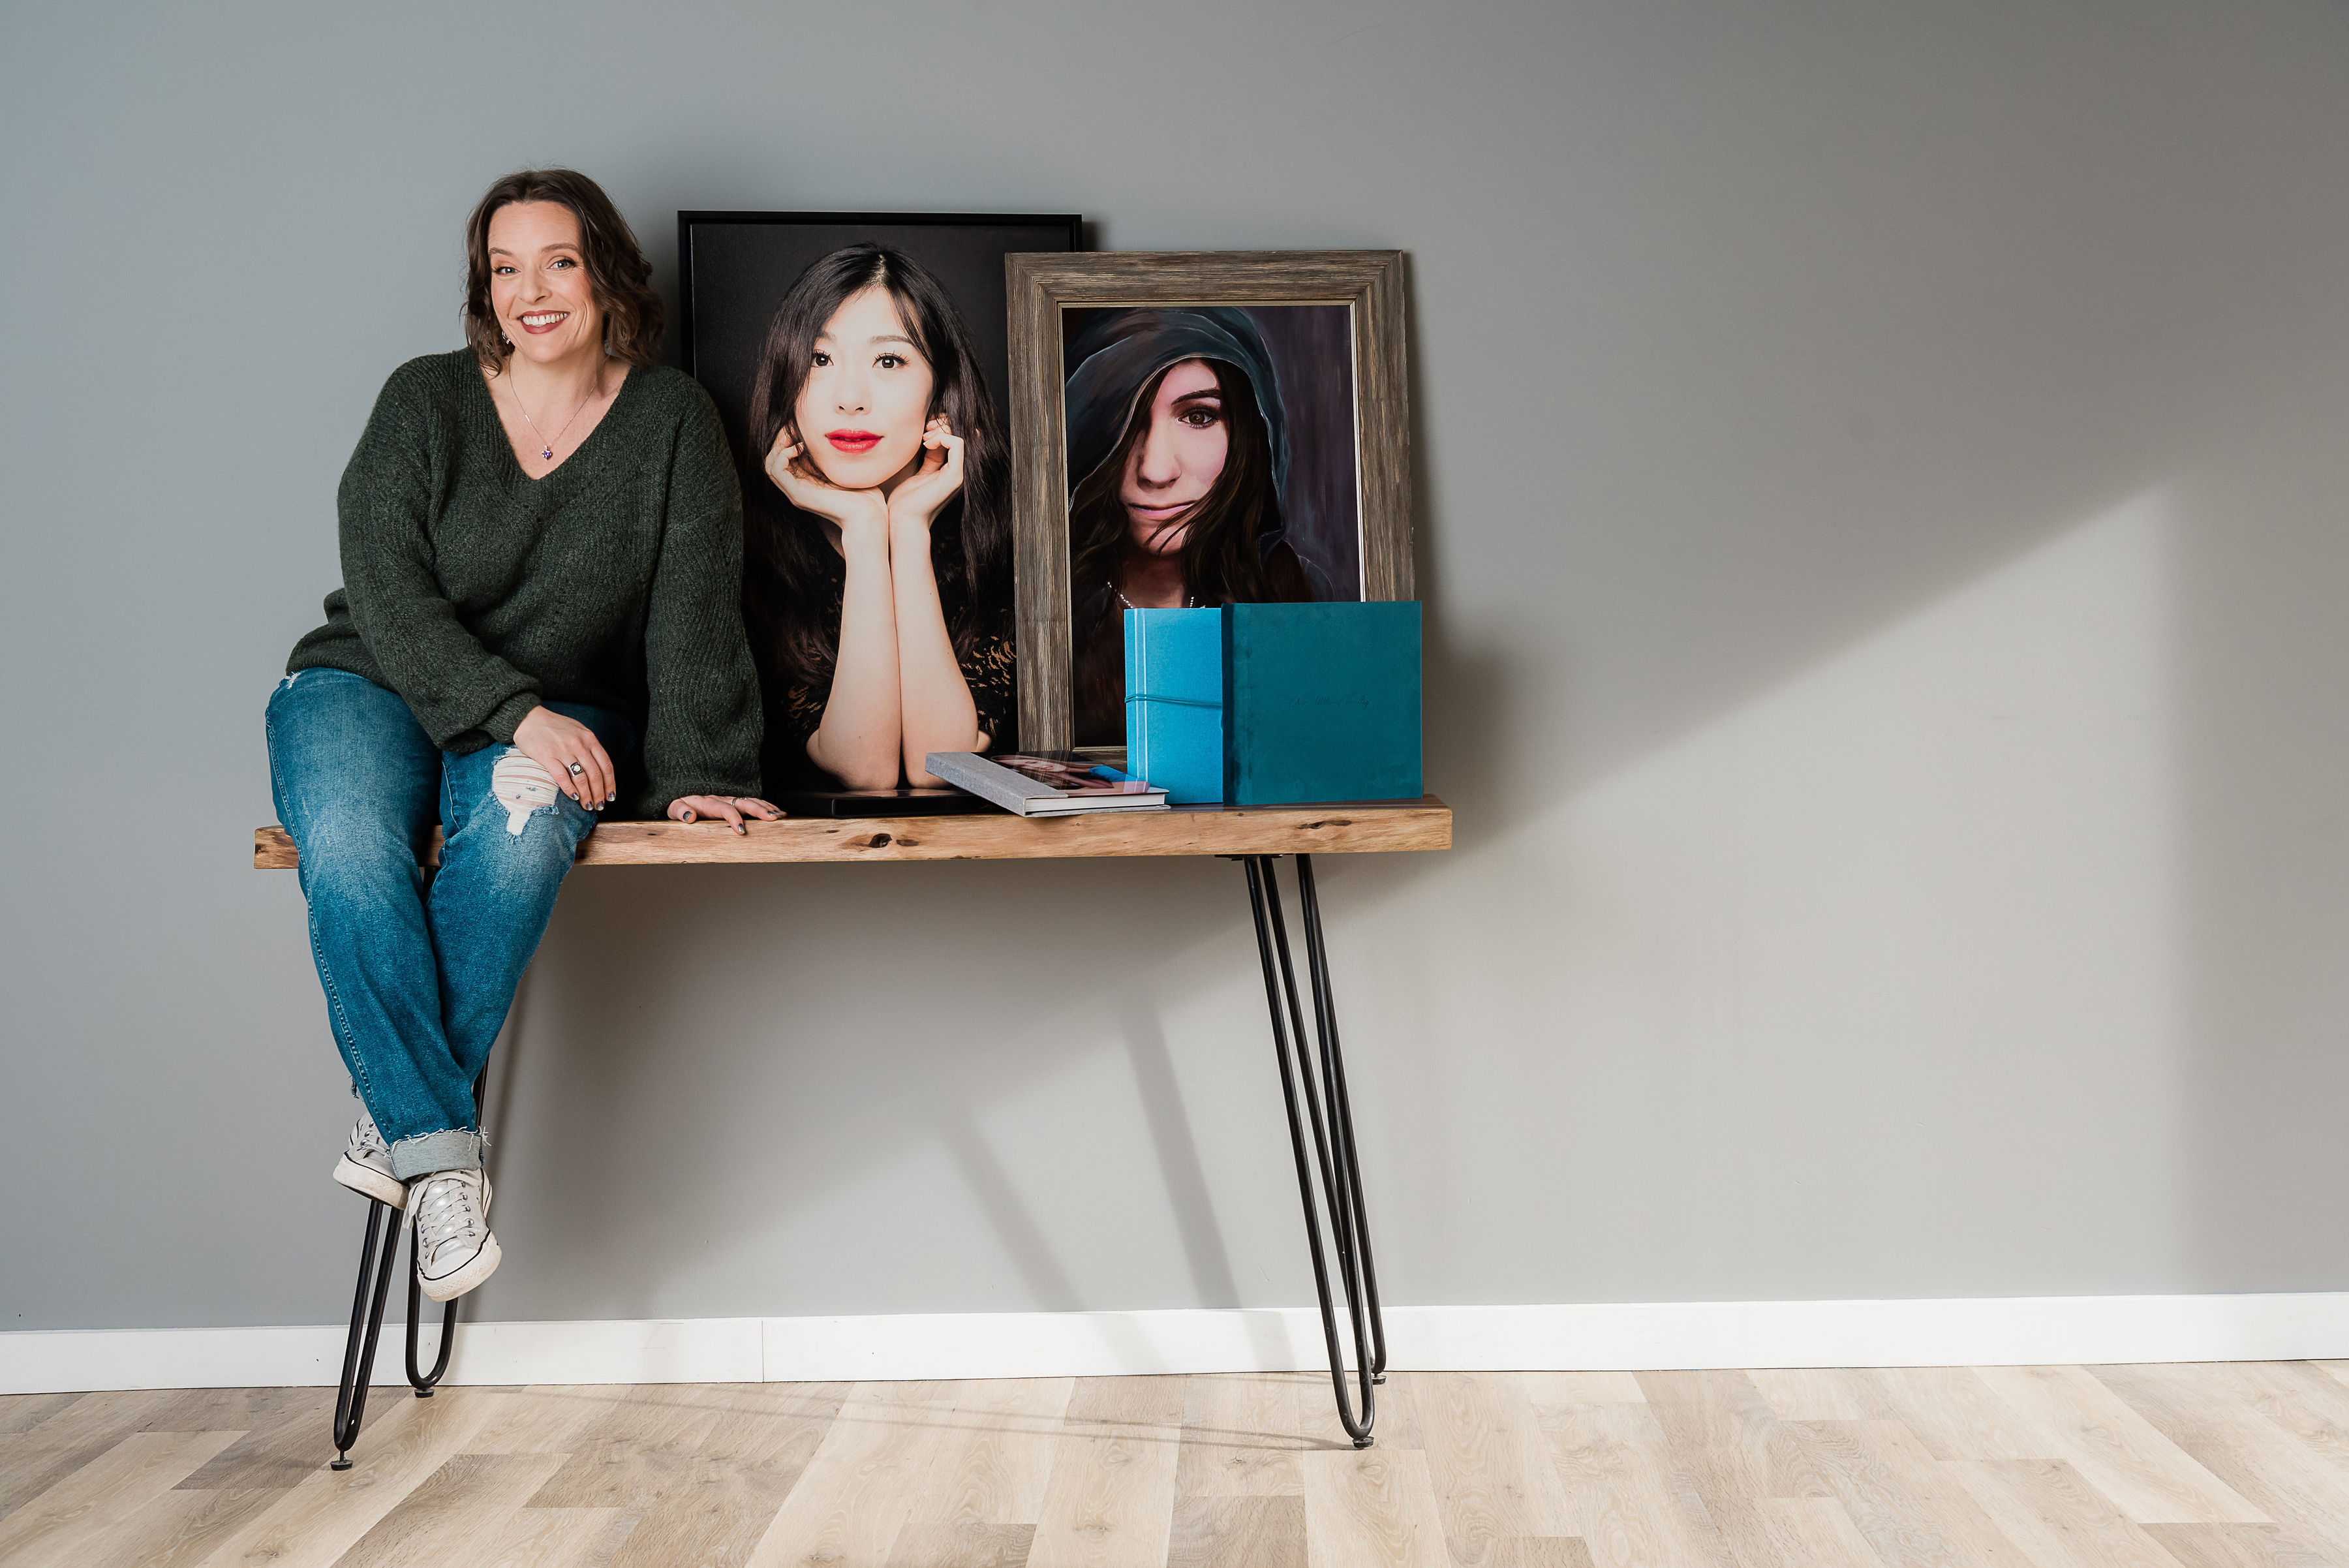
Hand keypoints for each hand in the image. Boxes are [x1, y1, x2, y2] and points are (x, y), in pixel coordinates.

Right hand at [513, 706, 615, 807]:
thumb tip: (599, 766)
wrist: (528, 718)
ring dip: (586, 795)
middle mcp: (579, 745)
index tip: (611, 795)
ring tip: (588, 806)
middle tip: (600, 805)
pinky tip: (574, 797)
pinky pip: (562, 777)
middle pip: (595, 775)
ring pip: (581, 779)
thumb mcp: (578, 730)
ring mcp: (564, 751)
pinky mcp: (547, 756)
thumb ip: (589, 745)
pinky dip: (570, 789)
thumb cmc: (554, 725)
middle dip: (599, 793)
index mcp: (589, 738)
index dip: (610, 783)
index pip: (606, 765)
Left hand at [667, 795, 781, 834]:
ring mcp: (731, 799)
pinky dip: (767, 806)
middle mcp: (723, 799)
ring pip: (752, 801)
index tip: (741, 830)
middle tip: (772, 819)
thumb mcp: (674, 807)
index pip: (725, 809)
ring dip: (766, 807)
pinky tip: (778, 812)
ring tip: (779, 816)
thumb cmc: (680, 804)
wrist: (683, 793)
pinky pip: (754, 802)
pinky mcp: (736, 802)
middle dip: (759, 810)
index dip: (734, 818)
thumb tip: (689, 817)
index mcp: (709, 802)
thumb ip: (681, 811)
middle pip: (744, 802)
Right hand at [765, 426, 888, 541]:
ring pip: (770, 465)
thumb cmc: (864, 495)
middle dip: (780, 441)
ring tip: (796, 438)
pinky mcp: (798, 495)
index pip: (784, 459)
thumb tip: (830, 436)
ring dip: (779, 446)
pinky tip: (798, 447)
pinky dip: (782, 455)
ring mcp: (796, 493)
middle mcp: (798, 488)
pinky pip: (776, 471)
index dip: (787, 440)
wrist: (868, 515)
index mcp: (807, 482)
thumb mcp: (844, 469)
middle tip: (794, 429)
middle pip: (773, 460)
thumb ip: (832, 456)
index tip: (801, 428)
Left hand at [885, 414, 965, 531]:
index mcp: (952, 470)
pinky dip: (942, 437)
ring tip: (924, 437)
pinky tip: (927, 443)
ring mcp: (959, 474)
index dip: (943, 427)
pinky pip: (957, 445)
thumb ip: (931, 456)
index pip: (957, 438)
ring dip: (941, 430)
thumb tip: (932, 437)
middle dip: (943, 425)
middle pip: (963, 435)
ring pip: (961, 437)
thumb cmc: (907, 500)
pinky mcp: (954, 476)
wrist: (904, 520)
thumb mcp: (921, 471)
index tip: (924, 430)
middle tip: (924, 430)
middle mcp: (959, 472)